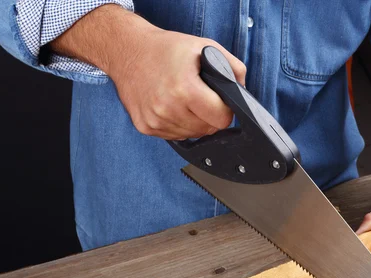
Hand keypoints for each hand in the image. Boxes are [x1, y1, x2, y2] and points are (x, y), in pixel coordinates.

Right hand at [50, 5, 245, 139]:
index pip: (221, 119)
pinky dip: (178, 125)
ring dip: (194, 122)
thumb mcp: (204, 47)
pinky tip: (172, 106)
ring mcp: (155, 120)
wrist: (127, 51)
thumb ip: (232, 67)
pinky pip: (175, 136)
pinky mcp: (145, 127)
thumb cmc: (165, 49)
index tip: (220, 101)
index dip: (226, 110)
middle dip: (210, 116)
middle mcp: (167, 108)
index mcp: (184, 89)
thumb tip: (242, 90)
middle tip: (201, 97)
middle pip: (208, 130)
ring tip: (185, 99)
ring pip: (192, 135)